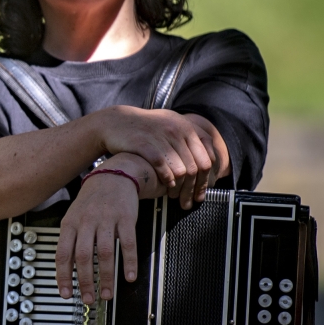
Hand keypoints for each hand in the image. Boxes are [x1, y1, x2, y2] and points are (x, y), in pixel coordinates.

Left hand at [53, 155, 151, 304]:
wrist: (113, 176)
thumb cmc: (91, 201)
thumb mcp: (73, 217)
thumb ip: (70, 241)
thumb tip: (66, 270)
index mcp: (70, 224)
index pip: (62, 254)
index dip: (63, 276)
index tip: (66, 294)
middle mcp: (86, 222)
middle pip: (82, 256)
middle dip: (85, 281)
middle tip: (89, 299)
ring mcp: (106, 219)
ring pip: (104, 253)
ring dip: (105, 277)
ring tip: (107, 293)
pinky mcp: (125, 218)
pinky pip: (127, 243)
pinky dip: (129, 262)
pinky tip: (130, 276)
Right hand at [94, 107, 220, 209]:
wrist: (116, 122)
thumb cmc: (145, 129)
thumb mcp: (170, 125)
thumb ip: (188, 140)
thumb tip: (208, 162)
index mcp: (186, 127)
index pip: (206, 158)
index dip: (206, 180)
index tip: (200, 194)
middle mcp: (176, 130)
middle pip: (195, 167)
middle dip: (193, 189)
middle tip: (188, 202)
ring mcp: (161, 136)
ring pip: (181, 170)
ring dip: (180, 188)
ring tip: (176, 197)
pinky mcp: (144, 143)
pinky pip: (162, 167)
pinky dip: (167, 179)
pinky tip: (166, 186)